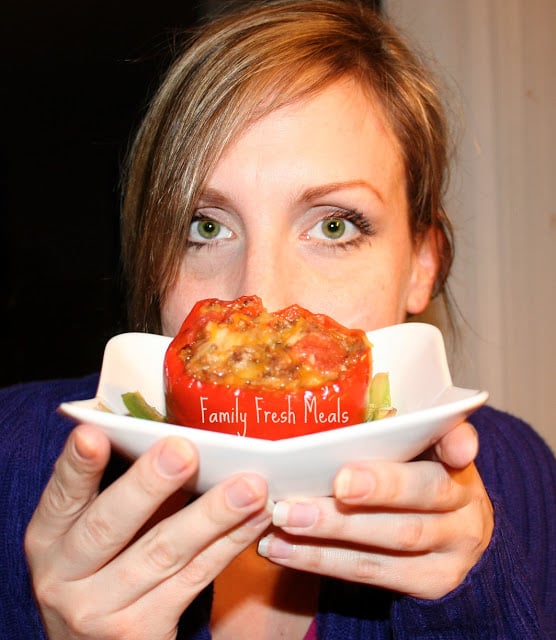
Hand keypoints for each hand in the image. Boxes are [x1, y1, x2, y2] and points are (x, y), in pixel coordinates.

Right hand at [25, 424, 270, 639]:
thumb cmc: (100, 572)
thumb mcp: (89, 537)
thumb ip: (118, 492)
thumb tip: (172, 438)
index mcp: (48, 540)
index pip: (61, 497)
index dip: (76, 466)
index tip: (92, 434)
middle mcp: (63, 578)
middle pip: (110, 525)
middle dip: (149, 485)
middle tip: (185, 451)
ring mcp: (101, 610)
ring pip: (164, 552)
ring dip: (212, 514)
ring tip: (249, 486)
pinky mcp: (142, 632)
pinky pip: (195, 578)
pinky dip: (230, 543)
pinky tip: (255, 518)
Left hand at [258, 421, 492, 599]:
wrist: (448, 541)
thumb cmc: (411, 481)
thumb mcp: (412, 454)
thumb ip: (388, 437)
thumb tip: (337, 419)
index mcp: (457, 460)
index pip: (460, 441)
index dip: (456, 442)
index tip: (445, 444)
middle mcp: (465, 505)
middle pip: (424, 492)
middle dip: (377, 487)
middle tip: (334, 483)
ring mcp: (453, 548)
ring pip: (394, 537)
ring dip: (333, 528)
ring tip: (286, 517)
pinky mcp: (432, 582)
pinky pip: (372, 572)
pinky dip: (321, 559)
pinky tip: (283, 548)